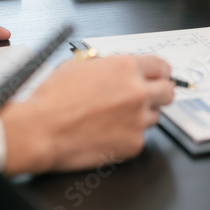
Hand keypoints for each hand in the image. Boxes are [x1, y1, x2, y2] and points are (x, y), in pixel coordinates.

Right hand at [0, 54, 174, 173]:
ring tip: (114, 118)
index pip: (161, 66)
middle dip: (159, 93)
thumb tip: (115, 67)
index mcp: (126, 68)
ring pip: (155, 116)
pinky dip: (127, 136)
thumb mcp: (79, 65)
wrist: (41, 130)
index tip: (160, 77)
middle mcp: (138, 92)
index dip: (161, 72)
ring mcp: (138, 120)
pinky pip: (140, 138)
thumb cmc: (53, 99)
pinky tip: (107, 133)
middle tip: (146, 98)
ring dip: (141, 116)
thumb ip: (106, 64)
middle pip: (168, 92)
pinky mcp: (134, 144)